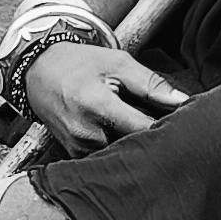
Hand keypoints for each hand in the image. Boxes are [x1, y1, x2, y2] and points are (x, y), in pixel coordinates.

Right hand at [20, 41, 187, 149]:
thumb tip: (181, 101)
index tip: (182, 122)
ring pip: (122, 154)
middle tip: (166, 125)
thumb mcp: (117, 62)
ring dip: (136, 144)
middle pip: (134, 146)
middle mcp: (86, 133)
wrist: (38, 72)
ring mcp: (79, 148)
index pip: (143, 128)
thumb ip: (150, 83)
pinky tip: (122, 131)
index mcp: (97, 105)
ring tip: (141, 124)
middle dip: (153, 137)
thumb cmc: (80, 64)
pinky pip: (106, 156)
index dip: (166, 127)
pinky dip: (119, 146)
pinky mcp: (75, 155)